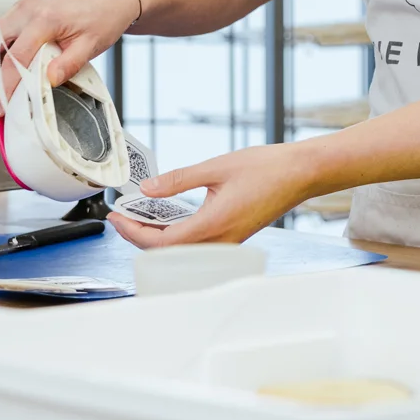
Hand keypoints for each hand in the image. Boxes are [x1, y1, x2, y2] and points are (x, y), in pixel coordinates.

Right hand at [0, 0, 140, 115]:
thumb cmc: (106, 14)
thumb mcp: (91, 45)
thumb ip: (68, 65)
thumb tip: (48, 81)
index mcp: (44, 19)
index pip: (13, 59)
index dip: (5, 86)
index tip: (3, 105)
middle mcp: (27, 10)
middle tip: (3, 91)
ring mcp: (23, 7)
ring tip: (12, 80)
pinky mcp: (24, 9)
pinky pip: (1, 32)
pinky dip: (3, 51)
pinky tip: (21, 63)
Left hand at [108, 144, 315, 247]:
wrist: (302, 174)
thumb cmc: (268, 169)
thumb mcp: (217, 167)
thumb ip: (179, 180)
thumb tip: (148, 188)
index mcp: (213, 225)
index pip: (160, 243)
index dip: (132, 232)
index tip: (117, 216)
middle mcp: (219, 241)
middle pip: (166, 252)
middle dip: (139, 235)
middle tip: (124, 213)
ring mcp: (227, 243)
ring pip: (181, 252)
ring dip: (157, 236)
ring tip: (142, 213)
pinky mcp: (233, 238)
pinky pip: (196, 245)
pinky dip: (176, 235)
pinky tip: (169, 217)